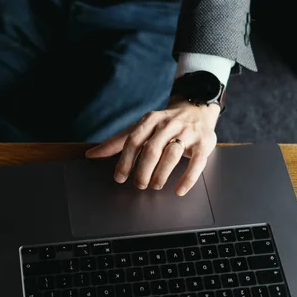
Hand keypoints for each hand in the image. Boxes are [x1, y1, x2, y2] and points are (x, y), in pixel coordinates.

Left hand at [86, 98, 219, 195]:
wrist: (197, 107)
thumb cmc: (164, 123)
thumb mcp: (141, 128)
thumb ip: (118, 142)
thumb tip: (91, 154)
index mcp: (151, 120)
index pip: (134, 140)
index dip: (125, 160)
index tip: (119, 178)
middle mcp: (169, 124)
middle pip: (152, 149)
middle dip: (142, 171)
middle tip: (138, 185)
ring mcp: (188, 133)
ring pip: (172, 155)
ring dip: (161, 174)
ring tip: (154, 186)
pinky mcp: (205, 142)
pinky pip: (197, 163)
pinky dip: (187, 179)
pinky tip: (178, 190)